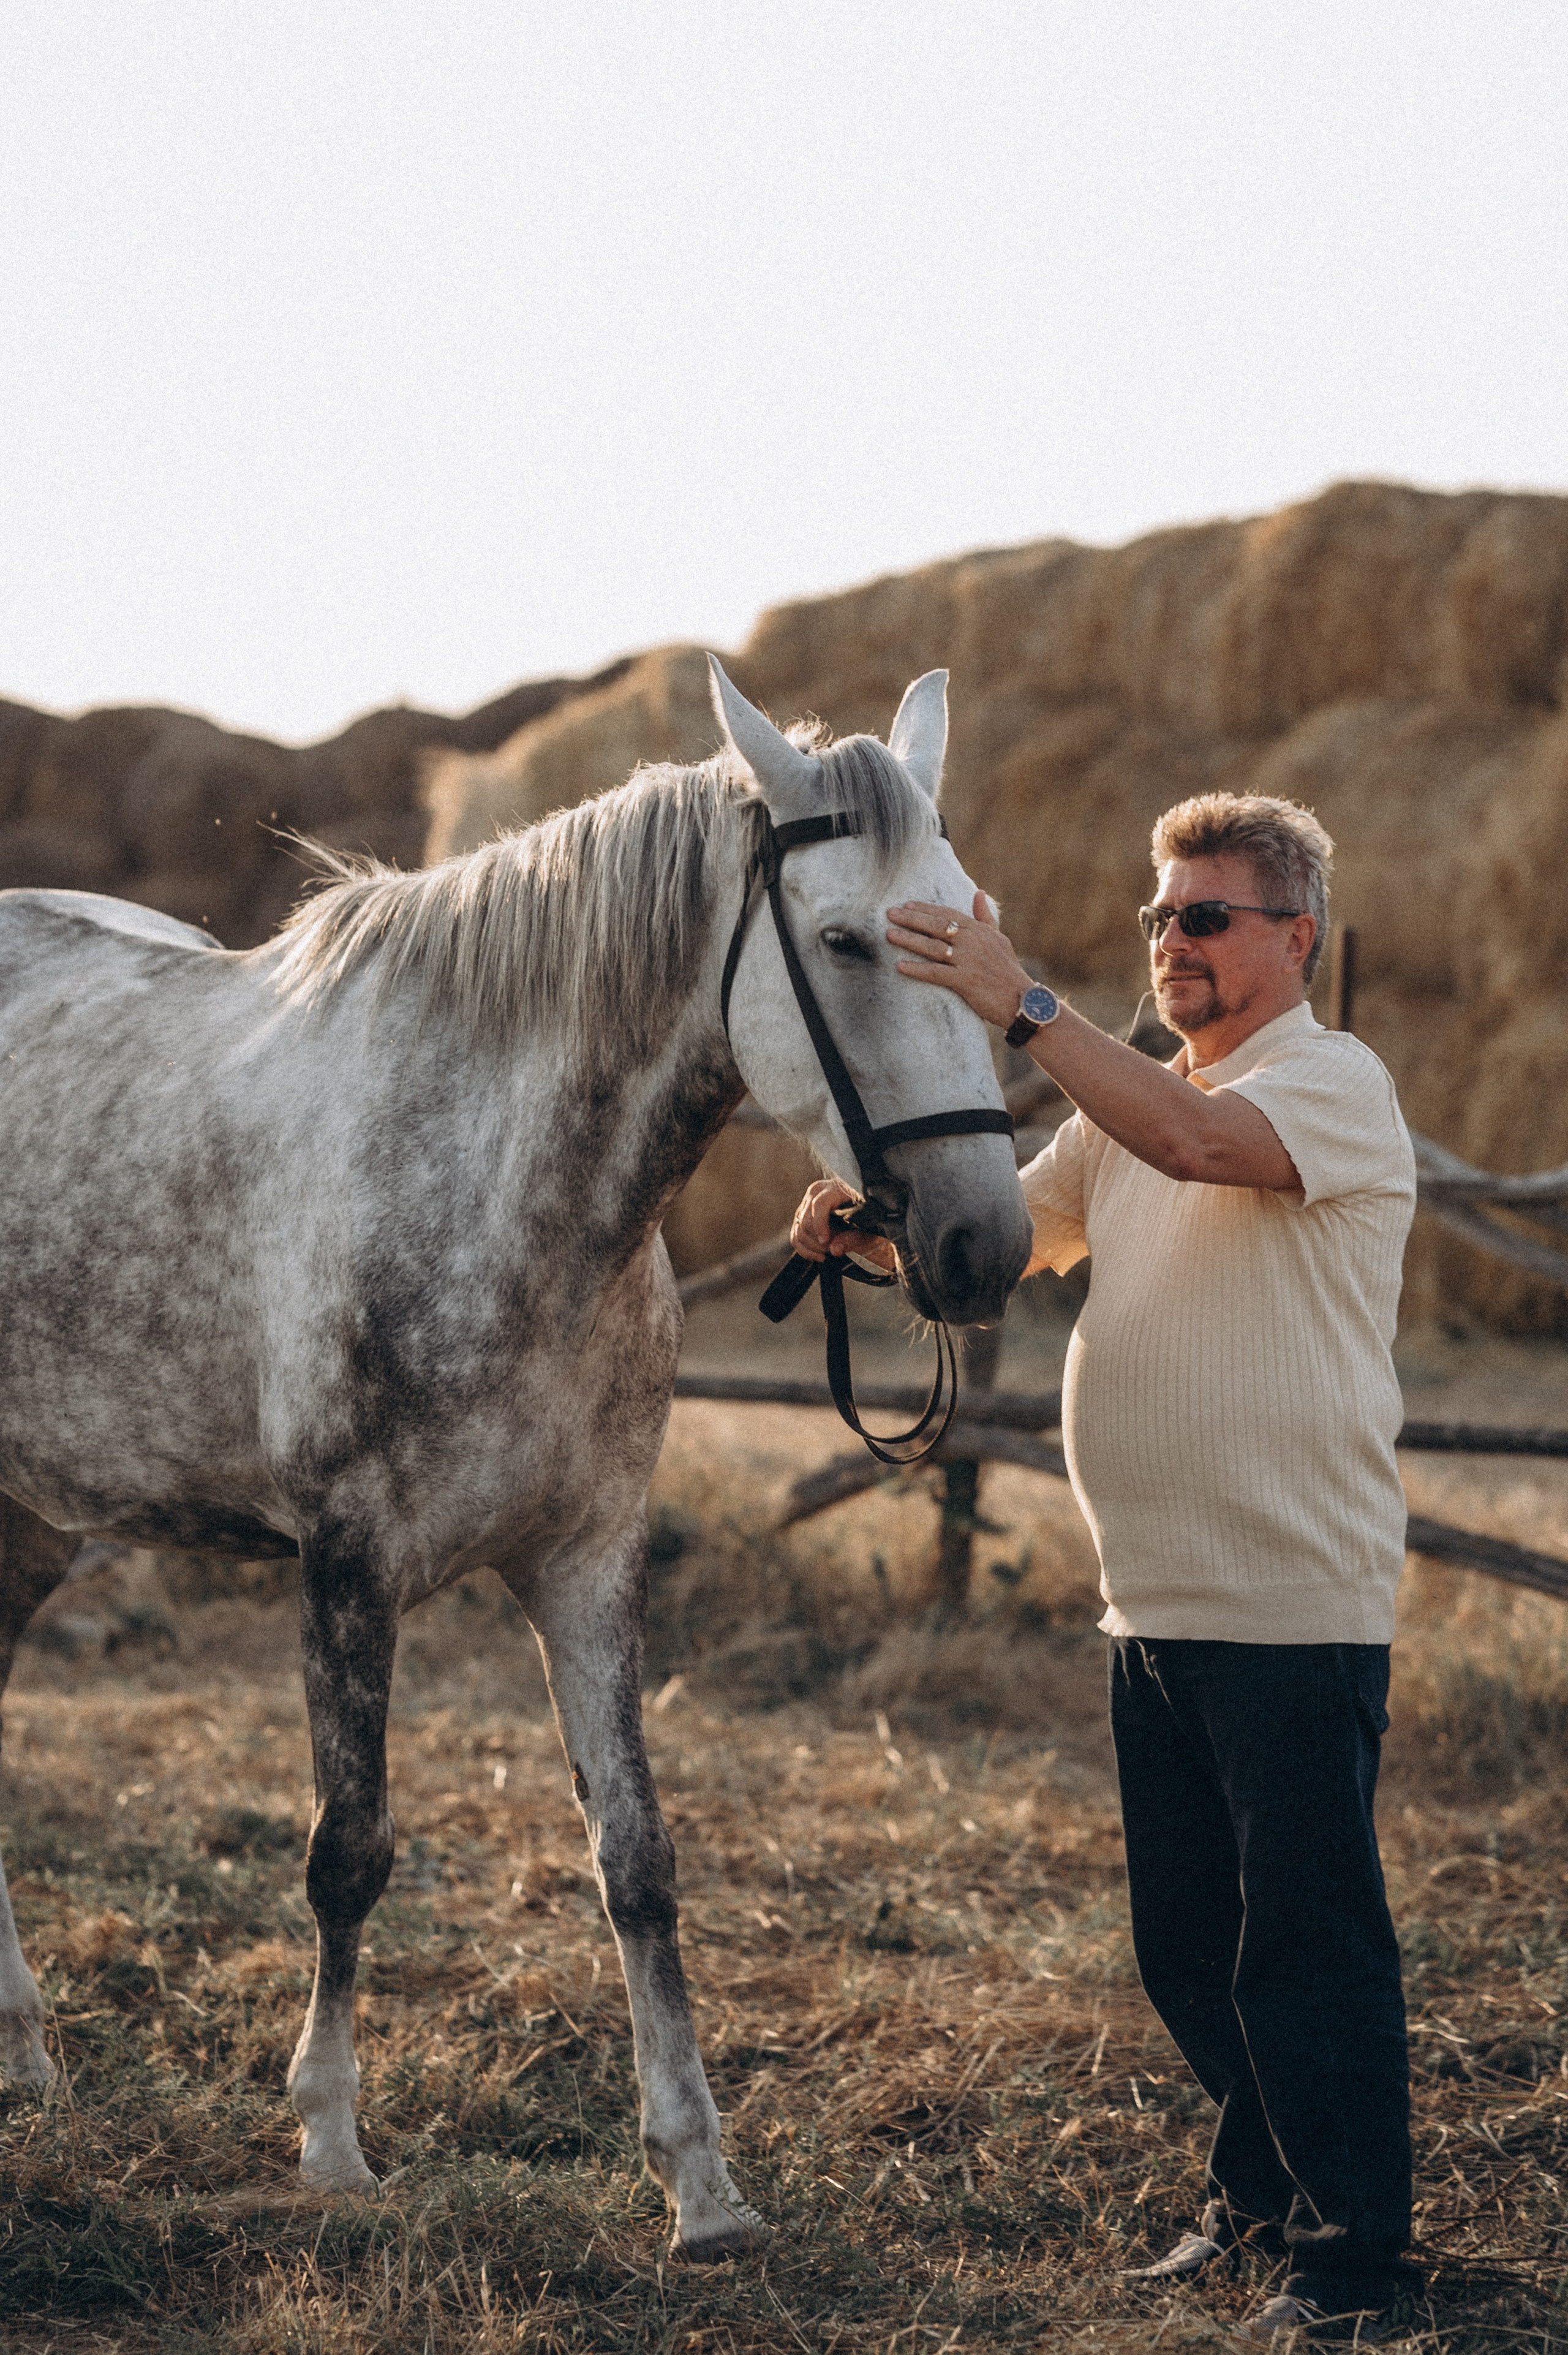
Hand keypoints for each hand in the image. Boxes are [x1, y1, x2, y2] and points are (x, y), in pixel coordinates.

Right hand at [790, 1179, 897, 1271]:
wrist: (872, 1221)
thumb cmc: (874, 1223)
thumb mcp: (871, 1231)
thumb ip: (855, 1239)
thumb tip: (834, 1248)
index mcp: (839, 1189)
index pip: (820, 1204)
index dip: (820, 1225)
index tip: (826, 1242)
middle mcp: (820, 1191)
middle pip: (806, 1217)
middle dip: (817, 1239)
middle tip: (832, 1250)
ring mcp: (809, 1202)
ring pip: (799, 1226)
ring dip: (810, 1245)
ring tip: (828, 1253)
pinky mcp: (804, 1214)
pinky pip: (795, 1233)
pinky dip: (803, 1247)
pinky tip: (816, 1256)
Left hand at [886, 891, 1032, 1027]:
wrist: (1023, 1000)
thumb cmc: (1008, 970)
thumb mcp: (999, 939)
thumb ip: (985, 917)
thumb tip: (979, 892)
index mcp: (979, 930)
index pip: (948, 914)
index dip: (926, 909)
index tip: (906, 905)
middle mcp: (972, 941)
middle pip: (936, 926)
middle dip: (911, 919)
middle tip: (889, 914)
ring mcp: (968, 960)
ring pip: (932, 947)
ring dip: (909, 940)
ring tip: (889, 935)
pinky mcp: (965, 981)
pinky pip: (935, 973)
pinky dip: (917, 969)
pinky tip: (900, 966)